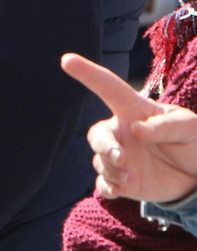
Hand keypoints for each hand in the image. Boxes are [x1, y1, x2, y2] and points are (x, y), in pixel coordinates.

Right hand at [61, 53, 196, 203]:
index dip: (87, 73)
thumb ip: (167, 126)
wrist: (196, 176)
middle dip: (103, 145)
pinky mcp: (122, 181)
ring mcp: (120, 157)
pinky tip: (118, 191)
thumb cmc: (191, 142)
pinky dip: (107, 187)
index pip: (109, 88)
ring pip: (99, 161)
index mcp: (135, 111)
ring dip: (111, 170)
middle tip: (120, 157)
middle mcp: (121, 132)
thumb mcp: (190, 128)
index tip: (67, 59)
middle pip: (97, 134)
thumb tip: (137, 129)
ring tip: (131, 177)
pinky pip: (103, 184)